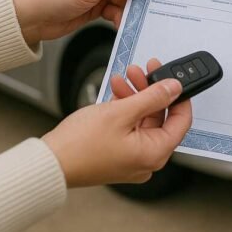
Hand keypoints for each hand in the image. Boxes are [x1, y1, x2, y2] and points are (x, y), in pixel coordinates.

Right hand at [43, 59, 191, 186]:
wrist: (49, 162)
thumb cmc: (80, 145)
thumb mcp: (122, 112)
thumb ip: (152, 97)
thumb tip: (174, 88)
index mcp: (155, 153)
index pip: (181, 121)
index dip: (180, 96)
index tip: (173, 78)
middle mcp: (147, 160)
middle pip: (160, 118)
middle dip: (150, 90)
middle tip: (143, 70)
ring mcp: (132, 158)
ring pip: (143, 120)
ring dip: (135, 96)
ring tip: (124, 76)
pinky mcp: (118, 154)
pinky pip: (130, 127)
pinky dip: (125, 109)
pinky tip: (116, 90)